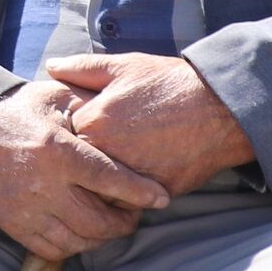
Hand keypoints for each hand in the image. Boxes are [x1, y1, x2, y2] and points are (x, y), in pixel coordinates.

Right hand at [0, 79, 169, 260]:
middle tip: (134, 215)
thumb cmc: (18, 111)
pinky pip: (53, 249)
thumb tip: (126, 111)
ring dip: (102, 237)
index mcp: (58, 151)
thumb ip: (90, 105)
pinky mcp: (14, 226)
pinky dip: (74, 246)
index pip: (111, 180)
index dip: (140, 192)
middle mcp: (44, 186)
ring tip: (111, 224)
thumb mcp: (55, 96)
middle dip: (125, 222)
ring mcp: (27, 211)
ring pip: (79, 240)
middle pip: (98, 220)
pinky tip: (82, 231)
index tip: (161, 198)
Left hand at [43, 53, 253, 196]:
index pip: (63, 137)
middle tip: (100, 151)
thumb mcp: (124, 66)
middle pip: (79, 166)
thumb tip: (50, 66)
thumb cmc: (170, 83)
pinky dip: (126, 196)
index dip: (71, 132)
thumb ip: (82, 68)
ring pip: (99, 190)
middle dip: (83, 160)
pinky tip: (134, 179)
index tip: (82, 129)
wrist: (221, 108)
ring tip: (117, 167)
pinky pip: (126, 204)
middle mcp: (106, 153)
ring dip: (102, 183)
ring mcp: (129, 177)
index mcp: (92, 122)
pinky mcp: (151, 193)